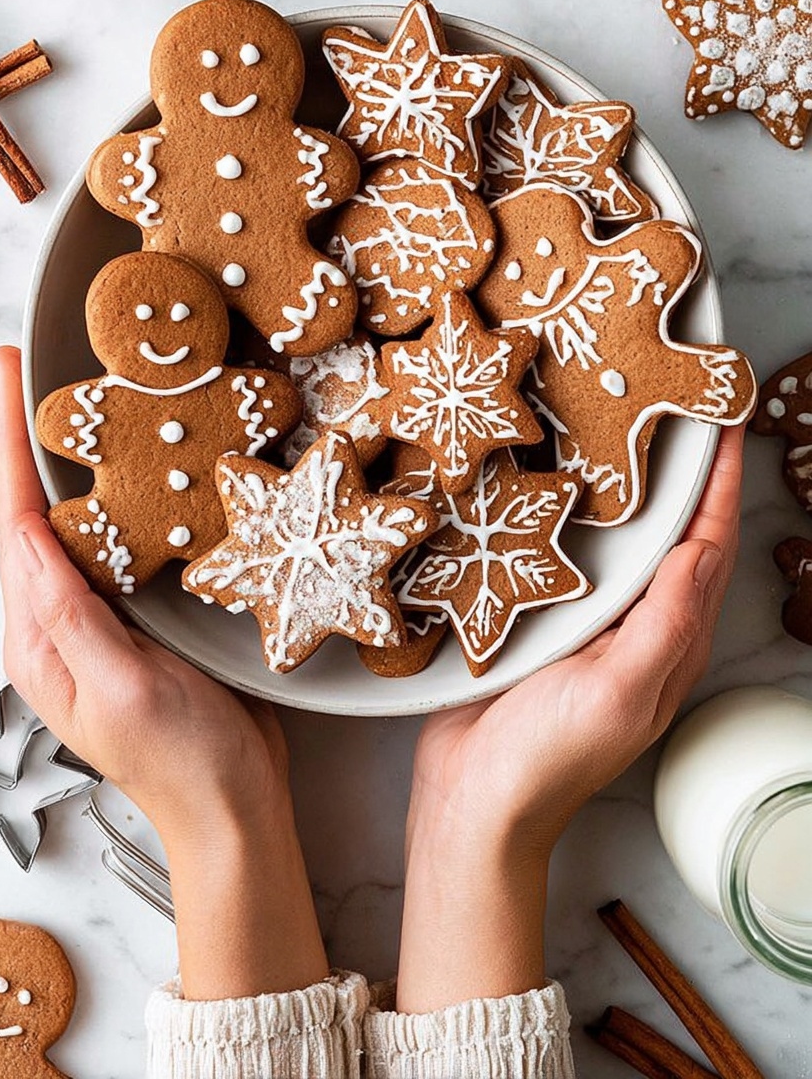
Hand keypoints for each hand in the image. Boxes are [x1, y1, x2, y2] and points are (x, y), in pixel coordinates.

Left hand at [0, 346, 327, 996]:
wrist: (234, 808)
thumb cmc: (183, 761)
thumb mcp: (124, 689)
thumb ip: (71, 616)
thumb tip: (27, 537)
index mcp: (40, 638)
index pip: (15, 523)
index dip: (10, 441)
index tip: (8, 371)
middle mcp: (57, 621)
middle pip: (32, 511)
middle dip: (29, 436)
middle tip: (37, 363)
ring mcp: (97, 618)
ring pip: (75, 521)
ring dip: (72, 458)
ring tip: (80, 394)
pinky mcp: (137, 616)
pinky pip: (116, 542)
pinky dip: (120, 494)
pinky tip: (141, 464)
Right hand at [396, 426, 743, 1011]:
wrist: (473, 800)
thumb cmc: (550, 757)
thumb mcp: (621, 693)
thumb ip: (665, 625)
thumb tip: (700, 549)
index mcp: (671, 642)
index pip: (709, 545)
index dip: (723, 482)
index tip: (729, 419)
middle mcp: (638, 626)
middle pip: (677, 532)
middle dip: (689, 472)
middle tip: (681, 404)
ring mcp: (591, 622)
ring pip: (626, 539)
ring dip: (635, 485)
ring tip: (624, 427)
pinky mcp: (542, 619)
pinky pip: (573, 555)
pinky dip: (579, 513)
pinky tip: (557, 484)